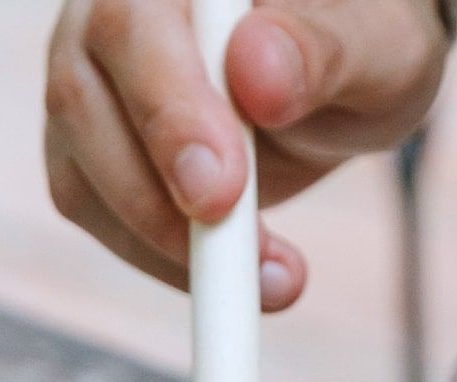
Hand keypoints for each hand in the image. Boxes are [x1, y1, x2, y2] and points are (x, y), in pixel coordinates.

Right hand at [44, 0, 448, 309]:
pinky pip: (95, 212)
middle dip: (158, 198)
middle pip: (80, 98)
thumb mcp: (377, 43)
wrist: (341, 78)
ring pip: (79, 171)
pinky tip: (236, 276)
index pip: (133, 23)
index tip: (220, 192)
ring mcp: (87, 75)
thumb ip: (324, 48)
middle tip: (246, 262)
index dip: (167, 112)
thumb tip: (257, 73)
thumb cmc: (360, 44)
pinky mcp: (86, 145)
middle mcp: (110, 7)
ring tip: (273, 279)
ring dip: (167, 247)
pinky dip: (161, 260)